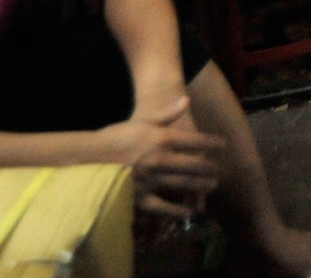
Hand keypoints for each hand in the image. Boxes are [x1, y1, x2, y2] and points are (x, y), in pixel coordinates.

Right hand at [95, 96, 225, 215]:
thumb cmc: (115, 136)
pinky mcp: (141, 198)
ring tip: (212, 185)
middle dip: (210, 167)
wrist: (87, 158)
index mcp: (162, 138)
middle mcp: (160, 159)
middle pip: (195, 164)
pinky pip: (165, 207)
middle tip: (220, 170)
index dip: (212, 143)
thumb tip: (186, 100)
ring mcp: (152, 180)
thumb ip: (167, 113)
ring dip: (201, 185)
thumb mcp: (142, 121)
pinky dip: (179, 210)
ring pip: (184, 184)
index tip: (222, 145)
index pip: (196, 141)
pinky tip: (189, 211)